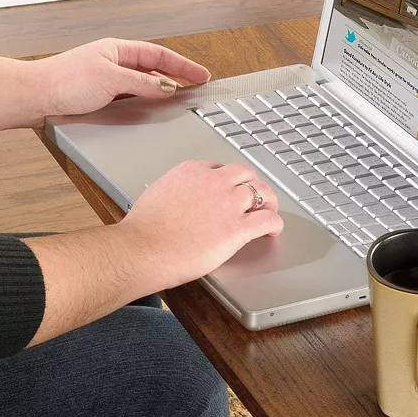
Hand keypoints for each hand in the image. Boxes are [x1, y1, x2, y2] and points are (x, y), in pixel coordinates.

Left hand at [33, 38, 210, 116]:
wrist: (36, 97)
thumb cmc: (65, 81)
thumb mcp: (111, 79)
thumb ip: (142, 84)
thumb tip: (167, 87)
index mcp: (117, 49)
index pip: (159, 55)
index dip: (183, 65)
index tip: (202, 75)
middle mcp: (113, 61)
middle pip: (153, 68)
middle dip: (176, 77)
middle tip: (196, 88)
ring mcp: (107, 78)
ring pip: (142, 83)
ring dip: (160, 90)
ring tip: (178, 100)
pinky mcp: (99, 95)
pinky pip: (130, 95)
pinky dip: (144, 100)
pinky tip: (149, 109)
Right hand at [119, 160, 283, 290]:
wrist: (143, 248)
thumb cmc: (143, 230)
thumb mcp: (156, 195)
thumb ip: (174, 193)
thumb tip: (177, 202)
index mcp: (192, 172)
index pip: (220, 168)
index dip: (228, 181)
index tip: (229, 191)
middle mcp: (214, 182)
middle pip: (245, 174)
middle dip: (252, 185)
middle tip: (255, 198)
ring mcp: (228, 203)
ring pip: (262, 192)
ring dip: (268, 201)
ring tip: (269, 211)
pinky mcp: (238, 228)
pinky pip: (268, 220)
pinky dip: (274, 224)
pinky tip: (272, 230)